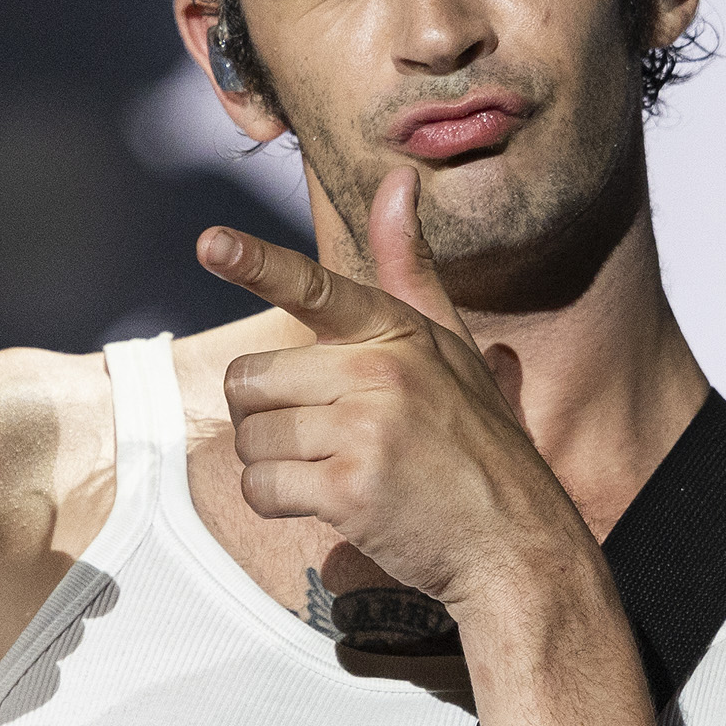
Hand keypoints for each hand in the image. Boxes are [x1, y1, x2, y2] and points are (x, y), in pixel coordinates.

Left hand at [203, 168, 592, 615]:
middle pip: (252, 379)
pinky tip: (325, 505)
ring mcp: (366, 431)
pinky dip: (278, 503)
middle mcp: (381, 373)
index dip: (256, 264)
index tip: (209, 244)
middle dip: (268, 415)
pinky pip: (262, 487)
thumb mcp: (451, 348)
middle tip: (320, 438)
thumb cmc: (477, 446)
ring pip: (252, 438)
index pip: (316, 289)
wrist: (516, 544)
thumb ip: (411, 270)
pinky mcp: (350, 489)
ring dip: (273, 464)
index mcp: (398, 334)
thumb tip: (397, 181)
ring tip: (333, 471)